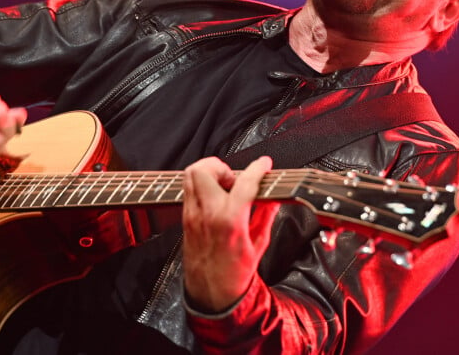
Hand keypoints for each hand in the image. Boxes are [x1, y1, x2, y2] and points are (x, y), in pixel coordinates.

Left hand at [182, 155, 278, 312]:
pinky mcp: (185, 216)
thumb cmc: (235, 273)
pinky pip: (188, 187)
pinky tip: (215, 195)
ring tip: (223, 185)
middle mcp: (207, 213)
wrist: (211, 293)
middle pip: (203, 169)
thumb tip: (273, 197)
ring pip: (191, 173)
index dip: (257, 168)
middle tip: (234, 178)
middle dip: (221, 166)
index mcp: (230, 221)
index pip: (244, 183)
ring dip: (209, 172)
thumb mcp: (259, 244)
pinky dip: (201, 184)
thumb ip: (266, 216)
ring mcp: (192, 213)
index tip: (265, 164)